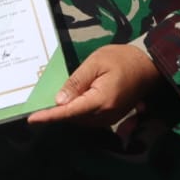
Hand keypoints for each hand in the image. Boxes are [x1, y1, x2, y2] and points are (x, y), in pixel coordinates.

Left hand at [27, 44, 163, 128]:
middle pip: (73, 118)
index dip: (50, 116)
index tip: (32, 119)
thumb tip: (59, 101)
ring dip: (68, 111)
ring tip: (59, 97)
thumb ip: (76, 82)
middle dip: (58, 111)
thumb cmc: (121, 59)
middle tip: (42, 100)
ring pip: (80, 119)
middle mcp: (105, 115)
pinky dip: (77, 111)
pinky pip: (88, 118)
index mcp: (101, 100)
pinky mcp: (111, 118)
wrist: (147, 67)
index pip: (70, 112)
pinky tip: (74, 99)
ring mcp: (110, 119)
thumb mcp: (96, 63)